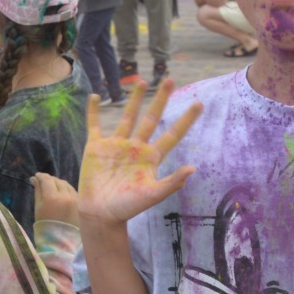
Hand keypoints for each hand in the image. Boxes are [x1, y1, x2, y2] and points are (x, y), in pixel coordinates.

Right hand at [33, 173, 78, 225]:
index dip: (41, 176)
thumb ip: (38, 191)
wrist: (60, 240)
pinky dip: (66, 189)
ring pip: (66, 184)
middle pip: (57, 181)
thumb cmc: (45, 224)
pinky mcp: (80, 203)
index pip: (47, 180)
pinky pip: (72, 190)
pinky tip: (61, 192)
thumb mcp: (38, 207)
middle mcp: (65, 195)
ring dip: (58, 183)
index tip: (36, 176)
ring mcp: (75, 199)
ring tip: (52, 187)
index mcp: (52, 197)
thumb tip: (34, 179)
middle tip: (43, 182)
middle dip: (49, 180)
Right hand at [79, 79, 201, 225]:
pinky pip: (95, 125)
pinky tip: (96, 96)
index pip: (172, 134)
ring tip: (141, 82)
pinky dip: (94, 111)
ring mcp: (116, 145)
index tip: (199, 104)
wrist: (101, 214)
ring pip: (127, 117)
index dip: (186, 120)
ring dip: (134, 99)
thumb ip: (172, 182)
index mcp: (151, 157)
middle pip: (151, 118)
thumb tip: (193, 168)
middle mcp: (135, 147)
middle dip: (160, 100)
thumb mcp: (152, 195)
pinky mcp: (96, 147)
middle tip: (169, 80)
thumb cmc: (128, 208)